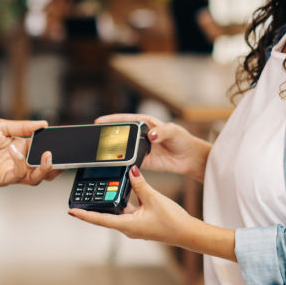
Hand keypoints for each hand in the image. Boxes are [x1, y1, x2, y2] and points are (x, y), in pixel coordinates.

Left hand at [0, 119, 63, 186]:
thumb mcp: (2, 125)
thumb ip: (23, 126)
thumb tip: (44, 124)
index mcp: (22, 149)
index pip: (44, 153)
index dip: (56, 152)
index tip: (66, 145)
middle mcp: (19, 163)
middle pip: (44, 171)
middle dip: (56, 166)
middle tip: (62, 157)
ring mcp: (11, 172)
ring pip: (36, 178)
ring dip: (44, 168)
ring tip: (46, 155)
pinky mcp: (2, 179)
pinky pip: (18, 175)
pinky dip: (21, 162)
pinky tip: (15, 149)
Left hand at [69, 167, 236, 261]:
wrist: (188, 233)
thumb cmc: (172, 221)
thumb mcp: (154, 198)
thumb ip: (140, 183)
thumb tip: (131, 170)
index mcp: (127, 225)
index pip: (100, 220)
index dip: (84, 215)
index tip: (71, 212)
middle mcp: (128, 228)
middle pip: (105, 216)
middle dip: (94, 207)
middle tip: (81, 197)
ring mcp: (134, 226)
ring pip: (117, 213)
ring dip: (109, 204)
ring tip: (99, 191)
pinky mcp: (141, 223)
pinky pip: (127, 212)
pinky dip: (123, 202)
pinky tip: (123, 191)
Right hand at [95, 114, 211, 182]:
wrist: (189, 157)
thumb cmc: (182, 139)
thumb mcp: (174, 131)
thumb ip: (162, 131)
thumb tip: (151, 135)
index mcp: (145, 123)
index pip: (125, 120)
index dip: (111, 120)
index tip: (99, 122)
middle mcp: (140, 136)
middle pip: (120, 134)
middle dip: (108, 135)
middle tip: (97, 139)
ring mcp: (140, 149)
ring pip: (122, 148)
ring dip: (113, 150)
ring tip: (102, 152)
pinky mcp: (142, 161)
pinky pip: (129, 162)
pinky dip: (122, 163)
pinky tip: (115, 164)